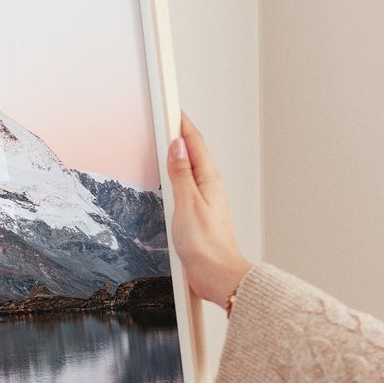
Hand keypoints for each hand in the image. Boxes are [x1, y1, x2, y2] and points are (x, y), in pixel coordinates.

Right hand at [167, 112, 252, 305]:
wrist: (217, 276)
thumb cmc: (206, 246)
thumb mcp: (187, 205)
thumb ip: (180, 174)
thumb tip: (176, 146)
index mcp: (209, 180)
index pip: (194, 143)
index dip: (182, 123)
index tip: (170, 106)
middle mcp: (209, 187)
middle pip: (193, 152)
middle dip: (179, 133)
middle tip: (166, 116)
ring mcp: (205, 200)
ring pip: (190, 168)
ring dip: (179, 153)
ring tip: (166, 139)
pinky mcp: (199, 214)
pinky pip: (187, 185)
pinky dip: (177, 174)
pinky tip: (171, 177)